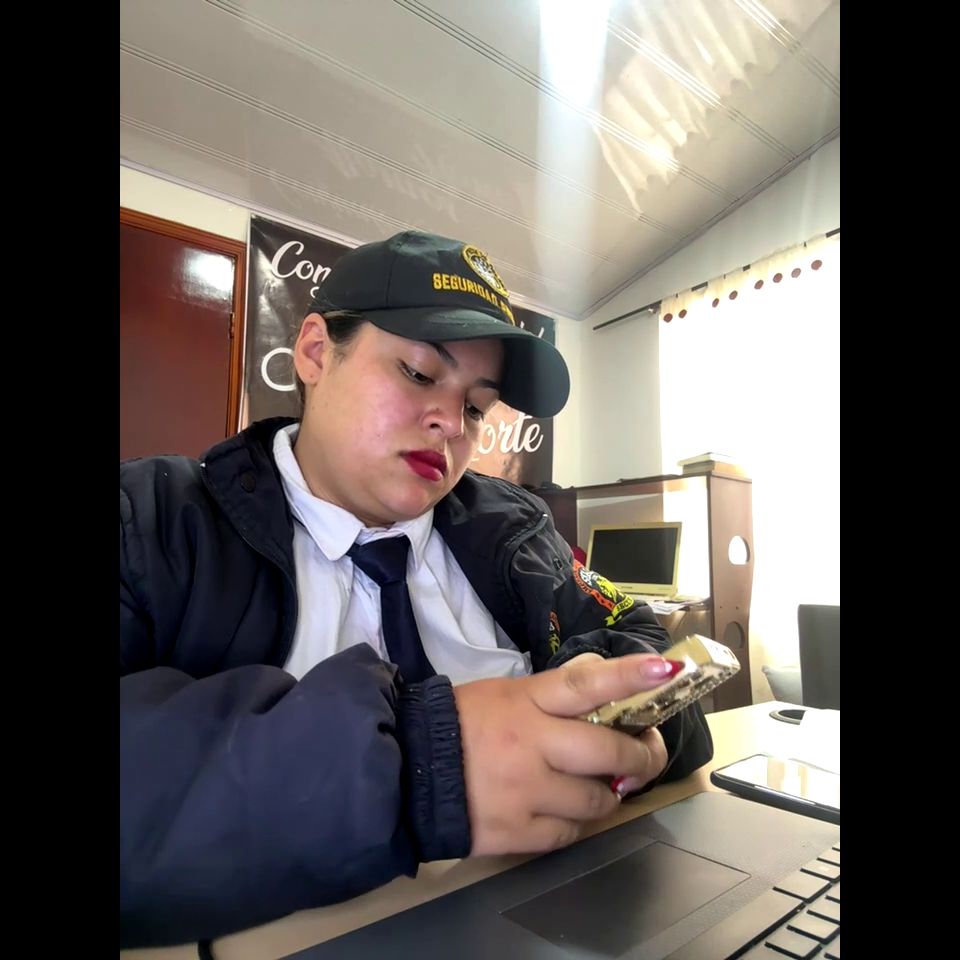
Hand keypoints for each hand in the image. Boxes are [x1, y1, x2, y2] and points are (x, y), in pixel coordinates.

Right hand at [453, 653, 672, 855]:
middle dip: (640, 755)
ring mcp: (526, 792)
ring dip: (607, 794)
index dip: (629, 676)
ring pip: (598, 800)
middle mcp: (532, 744)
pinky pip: (570, 833)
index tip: (667, 669)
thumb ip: (551, 696)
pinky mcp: (517, 832)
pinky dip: (577, 823)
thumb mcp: (504, 693)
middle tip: (643, 753)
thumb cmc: (459, 724)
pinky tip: (565, 810)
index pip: (586, 683)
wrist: (406, 770)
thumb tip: (603, 694)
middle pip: (609, 751)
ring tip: (596, 786)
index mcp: (526, 702)